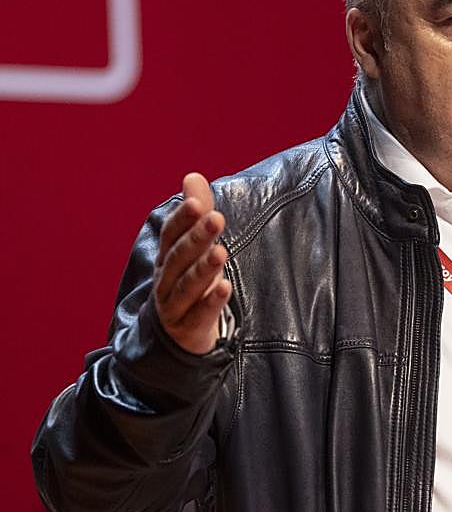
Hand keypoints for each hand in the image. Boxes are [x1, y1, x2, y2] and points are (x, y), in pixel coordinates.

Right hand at [154, 173, 231, 354]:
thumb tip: (193, 176)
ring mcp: (174, 306)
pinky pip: (199, 315)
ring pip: (187, 286)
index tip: (196, 202)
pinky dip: (211, 302)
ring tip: (221, 252)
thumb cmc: (187, 283)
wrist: (175, 335)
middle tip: (216, 219)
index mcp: (167, 258)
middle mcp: (166, 280)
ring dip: (203, 268)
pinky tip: (225, 288)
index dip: (182, 219)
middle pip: (179, 258)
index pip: (171, 235)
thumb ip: (197, 215)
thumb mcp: (192, 249)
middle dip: (196, 238)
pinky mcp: (188, 329)